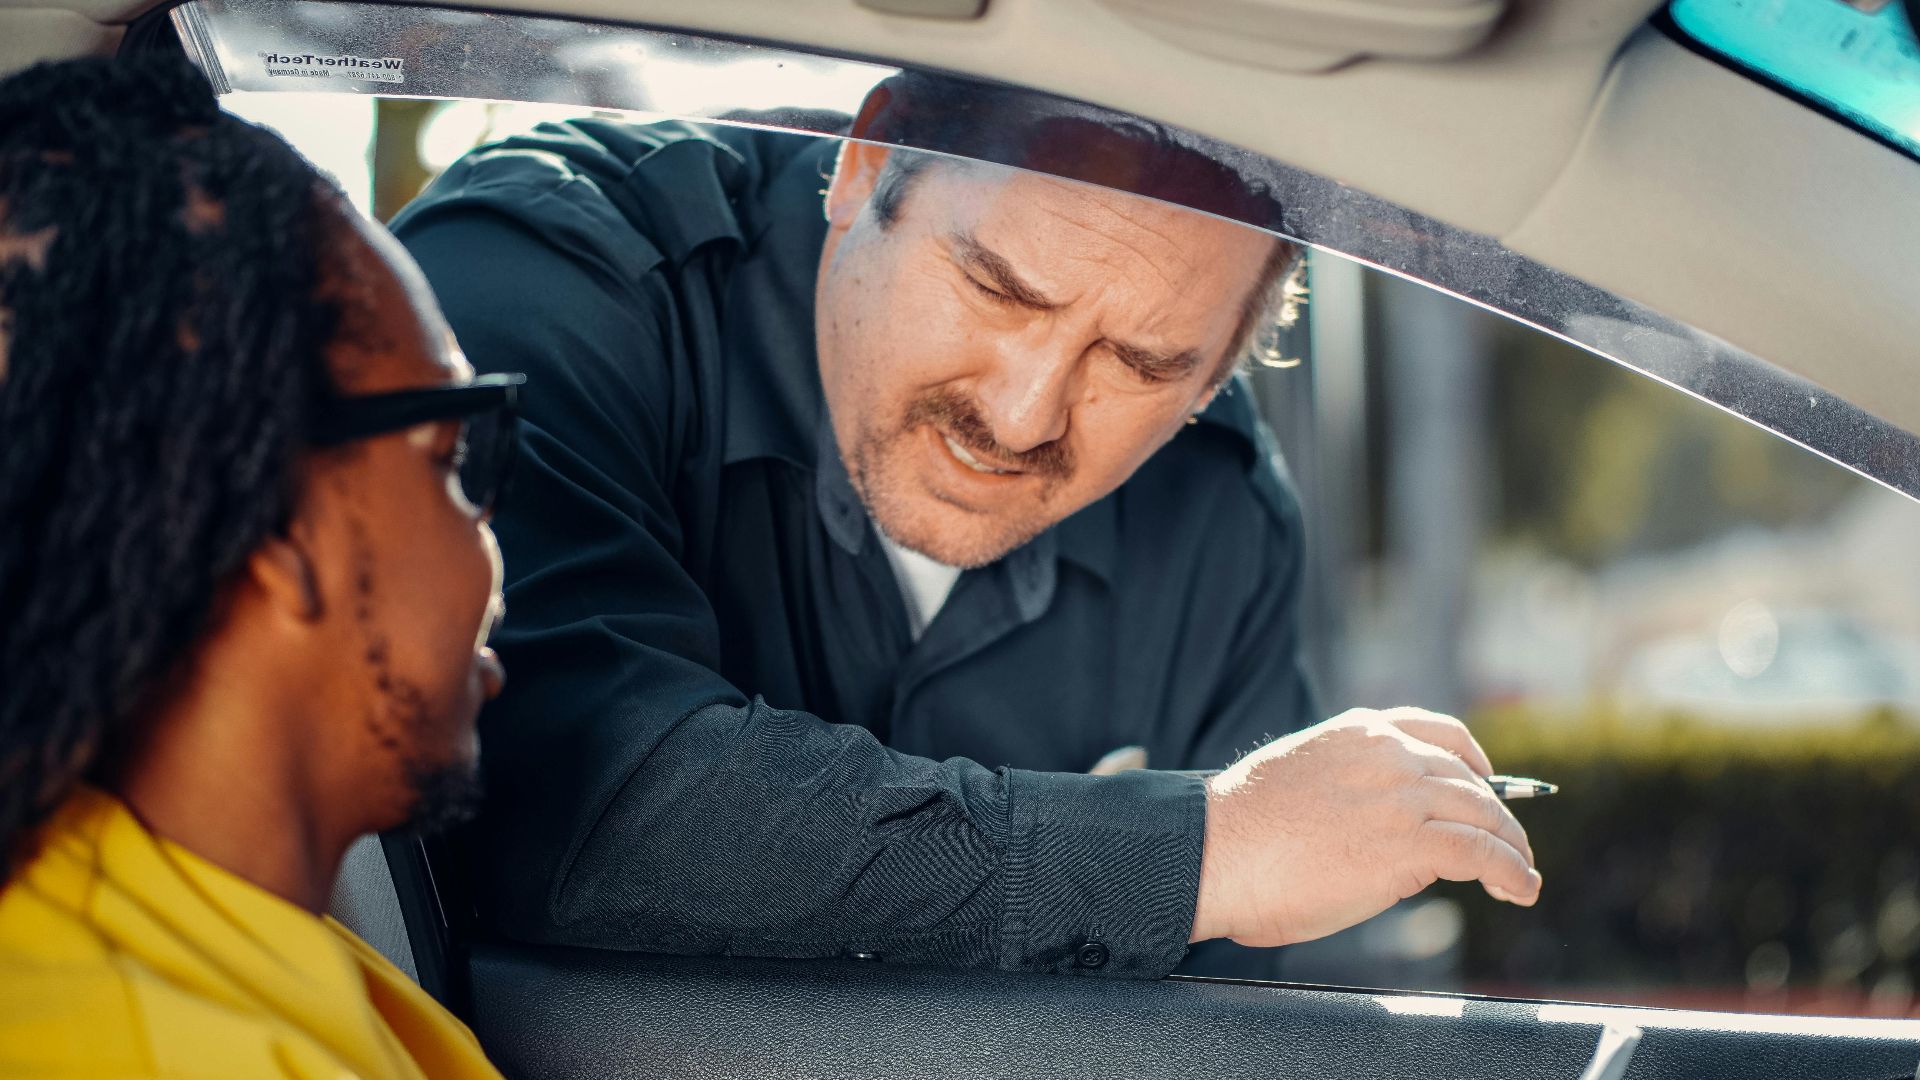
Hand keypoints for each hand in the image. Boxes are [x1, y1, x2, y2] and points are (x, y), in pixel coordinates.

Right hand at [1189, 706, 1541, 947]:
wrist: (1214, 851)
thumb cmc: (1238, 830)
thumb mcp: (1302, 779)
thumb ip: (1348, 787)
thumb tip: (1379, 828)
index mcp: (1358, 732)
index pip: (1438, 732)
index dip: (1474, 760)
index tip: (1486, 781)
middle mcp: (1389, 754)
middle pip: (1469, 780)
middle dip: (1498, 815)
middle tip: (1511, 845)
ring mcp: (1402, 796)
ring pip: (1484, 816)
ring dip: (1512, 848)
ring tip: (1522, 875)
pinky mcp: (1410, 844)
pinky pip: (1482, 854)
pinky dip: (1511, 872)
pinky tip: (1520, 890)